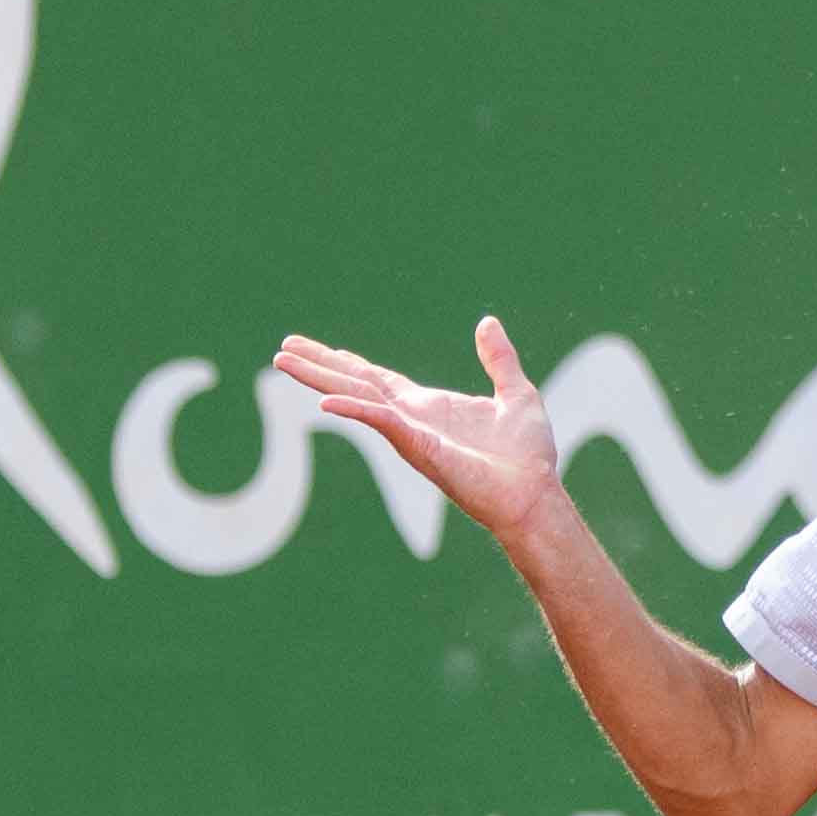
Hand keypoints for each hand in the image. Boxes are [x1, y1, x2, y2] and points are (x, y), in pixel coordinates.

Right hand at [274, 318, 568, 544]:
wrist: (535, 493)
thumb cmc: (527, 455)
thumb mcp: (515, 392)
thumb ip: (498, 358)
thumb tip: (486, 322)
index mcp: (428, 407)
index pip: (379, 380)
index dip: (352, 363)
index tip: (328, 350)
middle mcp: (411, 419)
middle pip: (354, 384)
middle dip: (318, 366)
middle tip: (281, 349)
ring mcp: (409, 433)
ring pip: (354, 397)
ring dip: (318, 379)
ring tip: (281, 362)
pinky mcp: (418, 447)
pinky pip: (381, 422)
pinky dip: (355, 409)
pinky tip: (326, 402)